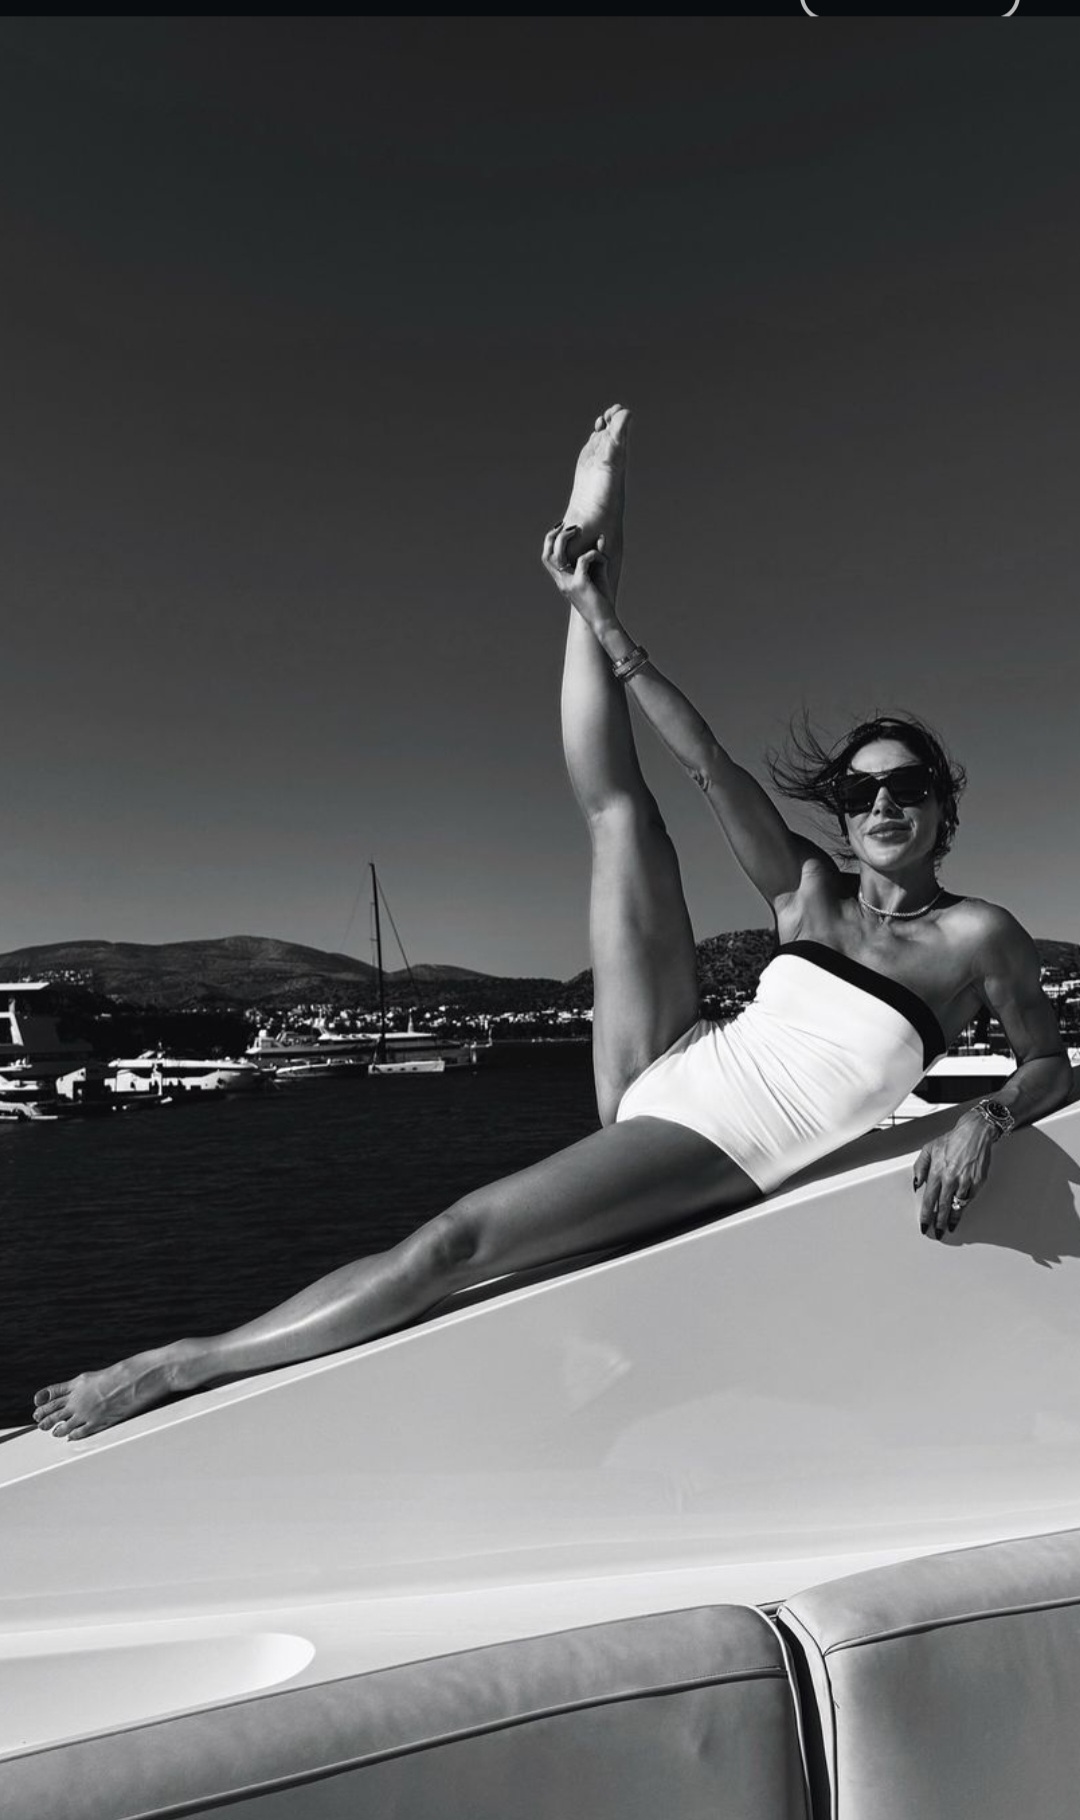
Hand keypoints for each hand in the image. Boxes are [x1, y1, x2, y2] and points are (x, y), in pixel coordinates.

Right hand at [540, 523, 613, 627]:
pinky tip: (604, 561)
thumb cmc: (601, 600)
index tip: (562, 527)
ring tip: (579, 530)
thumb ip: (597, 556)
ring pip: (558, 554)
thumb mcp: (599, 574)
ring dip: (567, 538)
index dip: (551, 540)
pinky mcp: (580, 584)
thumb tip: (601, 538)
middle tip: (569, 526)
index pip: (547, 557)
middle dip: (555, 536)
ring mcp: (568, 583)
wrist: (604, 621)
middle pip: (547, 554)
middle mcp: (561, 581)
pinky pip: (584, 559)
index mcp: (562, 579)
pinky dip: (595, 555)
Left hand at [912, 1110, 996, 1239]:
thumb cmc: (952, 1140)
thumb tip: (916, 1183)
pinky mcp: (978, 1182)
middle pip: (942, 1207)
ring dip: (952, 1218)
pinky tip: (960, 1211)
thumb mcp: (929, 1149)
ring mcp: (966, 1181)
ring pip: (957, 1206)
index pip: (929, 1199)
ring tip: (948, 1227)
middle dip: (938, 1222)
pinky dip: (964, 1206)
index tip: (925, 1224)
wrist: (975, 1133)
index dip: (926, 1215)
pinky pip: (969, 1198)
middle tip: (937, 1232)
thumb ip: (920, 1167)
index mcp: (937, 1172)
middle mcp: (951, 1178)